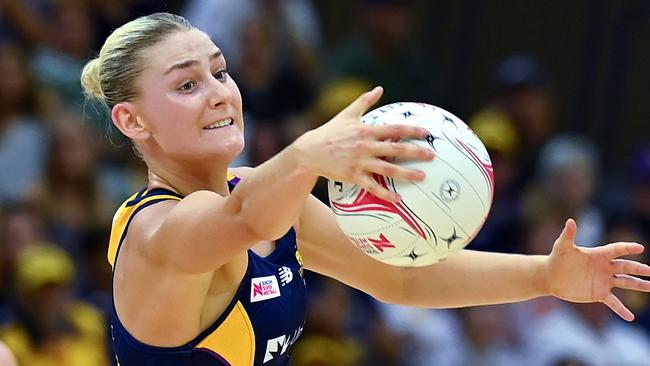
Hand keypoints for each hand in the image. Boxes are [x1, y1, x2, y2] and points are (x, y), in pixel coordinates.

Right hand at [293, 87, 434, 201]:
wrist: (310, 151)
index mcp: (366, 130)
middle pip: (396, 149)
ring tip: (422, 177)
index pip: (395, 129)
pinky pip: (373, 187)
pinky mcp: (353, 176)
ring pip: (388, 169)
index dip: (412, 130)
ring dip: (407, 174)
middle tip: (432, 156)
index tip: (427, 133)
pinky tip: (399, 199)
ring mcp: (360, 162)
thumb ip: (365, 101)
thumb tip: (379, 88)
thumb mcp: (347, 114)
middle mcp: (365, 146)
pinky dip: (386, 194)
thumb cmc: (330, 131)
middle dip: (416, 152)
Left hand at [546, 218, 649, 320]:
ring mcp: (604, 281)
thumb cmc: (557, 258)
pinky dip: (621, 310)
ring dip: (639, 285)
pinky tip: (630, 317)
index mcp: (599, 255)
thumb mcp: (562, 246)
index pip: (616, 250)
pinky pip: (613, 302)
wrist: (552, 276)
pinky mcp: (599, 294)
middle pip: (626, 267)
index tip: (640, 247)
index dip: (627, 248)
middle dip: (639, 269)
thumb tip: (570, 221)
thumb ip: (568, 235)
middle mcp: (605, 267)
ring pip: (625, 282)